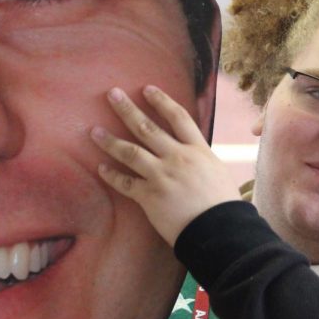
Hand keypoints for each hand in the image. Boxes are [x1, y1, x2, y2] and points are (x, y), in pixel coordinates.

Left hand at [91, 86, 241, 245]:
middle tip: (111, 94)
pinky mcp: (150, 196)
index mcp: (198, 150)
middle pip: (147, 127)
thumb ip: (201, 160)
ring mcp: (162, 176)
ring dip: (110, 141)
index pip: (178, 117)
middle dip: (127, 109)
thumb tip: (194, 155)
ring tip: (94, 131)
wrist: (220, 230)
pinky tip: (100, 168)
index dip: (161, 101)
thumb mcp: (218, 172)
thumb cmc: (224, 205)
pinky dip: (111, 175)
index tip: (146, 89)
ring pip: (131, 152)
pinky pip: (125, 183)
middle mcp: (178, 157)